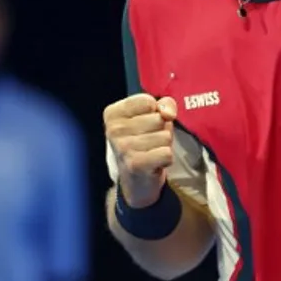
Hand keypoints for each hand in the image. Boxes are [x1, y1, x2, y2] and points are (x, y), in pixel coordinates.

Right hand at [103, 93, 178, 207]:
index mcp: (113, 113)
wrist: (136, 179)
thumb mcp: (152, 116)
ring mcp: (123, 147)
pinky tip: (155, 163)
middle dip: (161, 130)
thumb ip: (165, 104)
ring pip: (165, 136)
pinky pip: (167, 153)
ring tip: (151, 152)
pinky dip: (166, 159)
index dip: (156, 112)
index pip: (147, 101)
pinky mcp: (135, 164)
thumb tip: (168, 114)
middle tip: (150, 142)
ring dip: (164, 145)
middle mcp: (113, 129)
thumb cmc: (144, 141)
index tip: (146, 124)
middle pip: (158, 119)